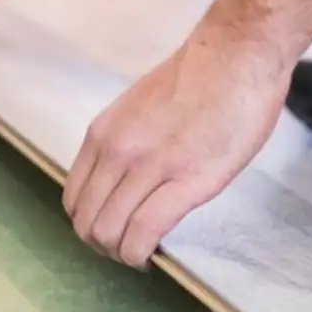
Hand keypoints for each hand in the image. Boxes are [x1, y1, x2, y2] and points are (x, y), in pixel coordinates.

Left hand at [64, 31, 288, 267]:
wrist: (237, 55)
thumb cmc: (202, 78)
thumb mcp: (140, 108)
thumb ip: (126, 143)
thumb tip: (126, 178)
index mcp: (103, 134)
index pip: (74, 198)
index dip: (90, 224)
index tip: (115, 230)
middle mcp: (117, 152)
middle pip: (86, 223)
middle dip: (104, 246)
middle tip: (130, 249)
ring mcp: (149, 167)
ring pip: (110, 233)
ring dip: (123, 254)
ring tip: (143, 255)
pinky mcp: (187, 181)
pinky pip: (145, 231)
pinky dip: (142, 254)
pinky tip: (154, 256)